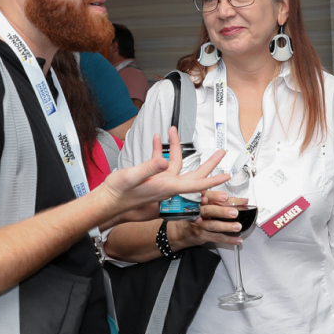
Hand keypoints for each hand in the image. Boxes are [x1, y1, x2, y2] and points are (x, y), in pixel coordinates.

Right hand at [98, 127, 228, 217]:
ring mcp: (160, 182)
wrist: (107, 202)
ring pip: (176, 164)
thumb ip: (149, 168)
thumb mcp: (133, 177)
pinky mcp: (152, 179)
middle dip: (209, 163)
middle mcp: (167, 186)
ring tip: (173, 131)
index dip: (213, 179)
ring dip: (175, 147)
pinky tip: (155, 139)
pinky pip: (160, 163)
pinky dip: (158, 150)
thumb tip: (163, 160)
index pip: (196, 184)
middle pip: (194, 174)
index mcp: (167, 187)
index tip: (227, 175)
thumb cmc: (118, 193)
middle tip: (221, 153)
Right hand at [175, 191, 249, 245]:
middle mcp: (197, 211)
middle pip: (209, 210)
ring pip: (212, 225)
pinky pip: (216, 237)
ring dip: (226, 226)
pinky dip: (228, 239)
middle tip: (234, 212)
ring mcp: (198, 225)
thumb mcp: (203, 203)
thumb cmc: (194, 213)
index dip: (216, 196)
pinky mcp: (201, 235)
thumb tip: (242, 201)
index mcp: (198, 200)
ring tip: (237, 226)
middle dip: (222, 211)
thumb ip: (219, 200)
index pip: (207, 196)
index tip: (226, 197)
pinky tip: (237, 239)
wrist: (178, 230)